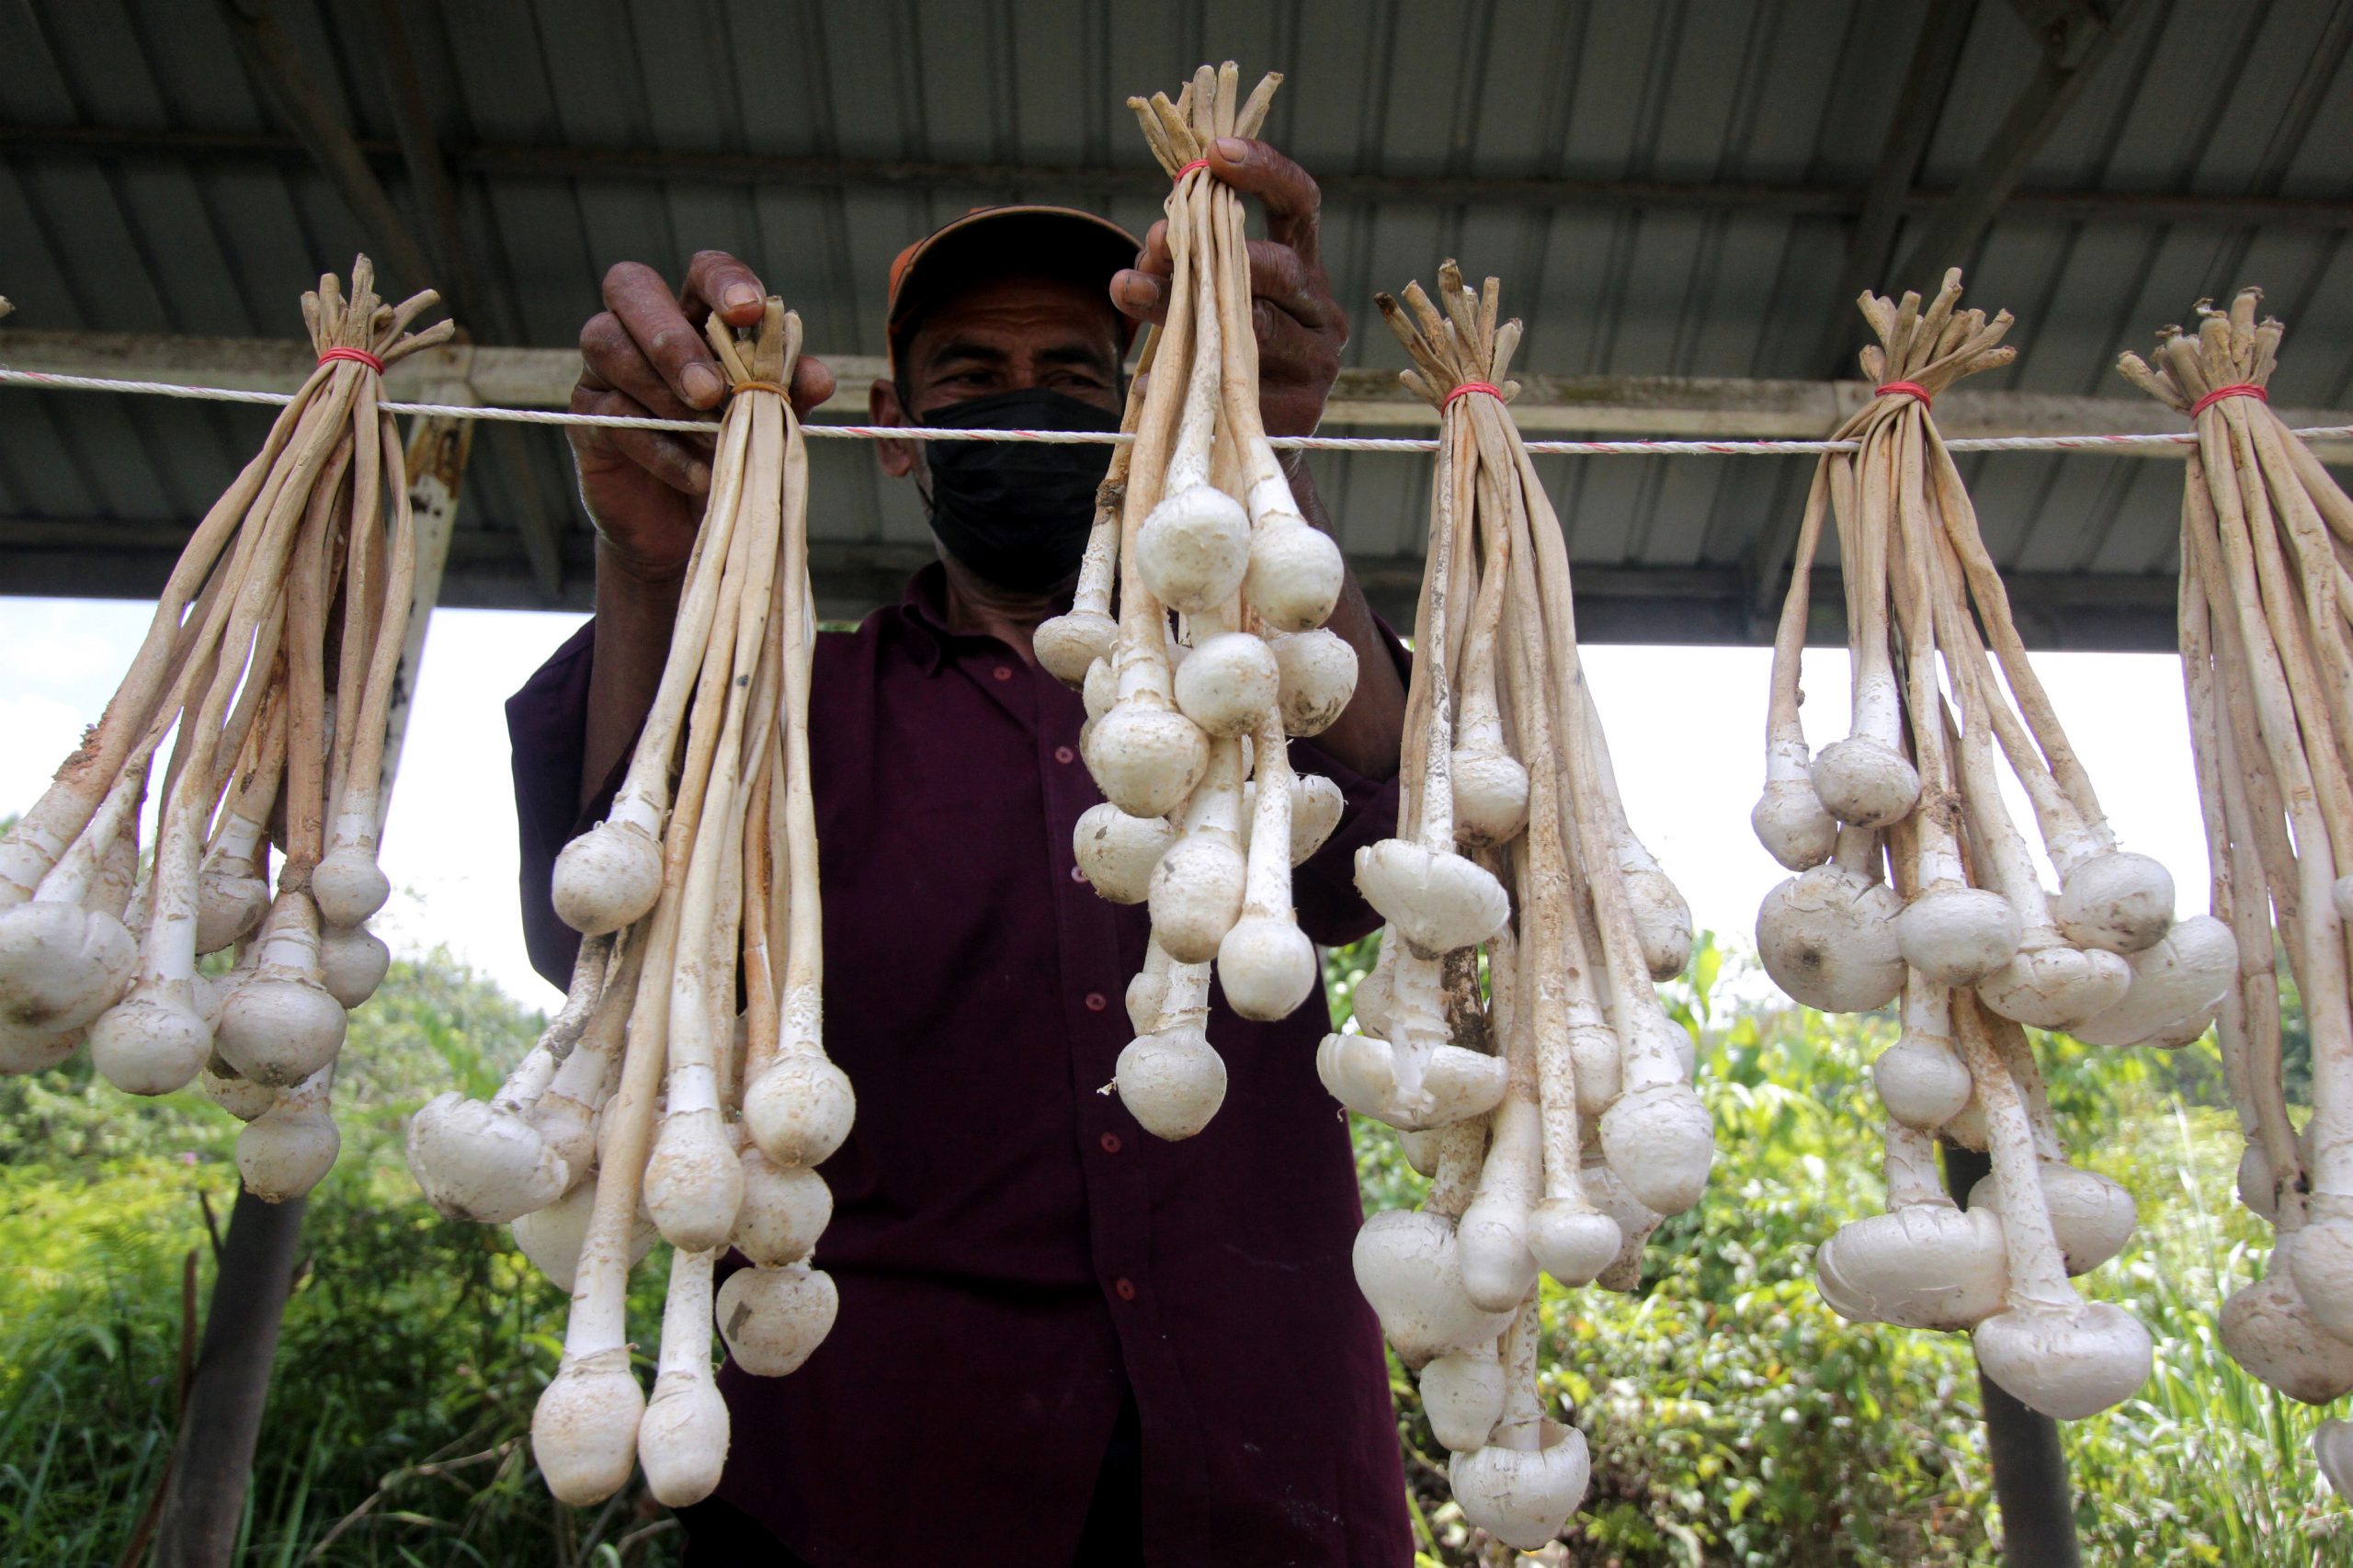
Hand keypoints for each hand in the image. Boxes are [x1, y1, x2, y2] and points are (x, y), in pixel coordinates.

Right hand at [571, 250, 836, 581]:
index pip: (701, 271)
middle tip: (710, 391)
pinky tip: (697, 474)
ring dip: (665, 394)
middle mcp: (641, 328)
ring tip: (709, 437)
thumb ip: (790, 395)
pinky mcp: (586, 417)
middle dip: (672, 338)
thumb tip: (818, 376)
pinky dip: (661, 448)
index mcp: (695, 315)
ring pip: (609, 345)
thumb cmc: (732, 457)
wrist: (691, 528)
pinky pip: (612, 415)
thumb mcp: (769, 424)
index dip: (722, 281)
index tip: (749, 310)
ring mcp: (606, 369)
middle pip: (630, 286)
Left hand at [1110, 138, 1345, 439]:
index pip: (1299, 203)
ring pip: (1254, 324)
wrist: (1251, 446)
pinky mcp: (1301, 410)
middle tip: (1152, 241)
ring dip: (1183, 306)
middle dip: (1208, 250)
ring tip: (1129, 290)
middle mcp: (1321, 310)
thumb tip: (1157, 241)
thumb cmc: (1224, 354)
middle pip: (1276, 266)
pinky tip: (1148, 379)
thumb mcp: (1206, 295)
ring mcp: (1318, 362)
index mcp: (1304, 268)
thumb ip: (1183, 261)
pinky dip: (1188, 379)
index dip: (1265, 170)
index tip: (1215, 153)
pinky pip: (1239, 385)